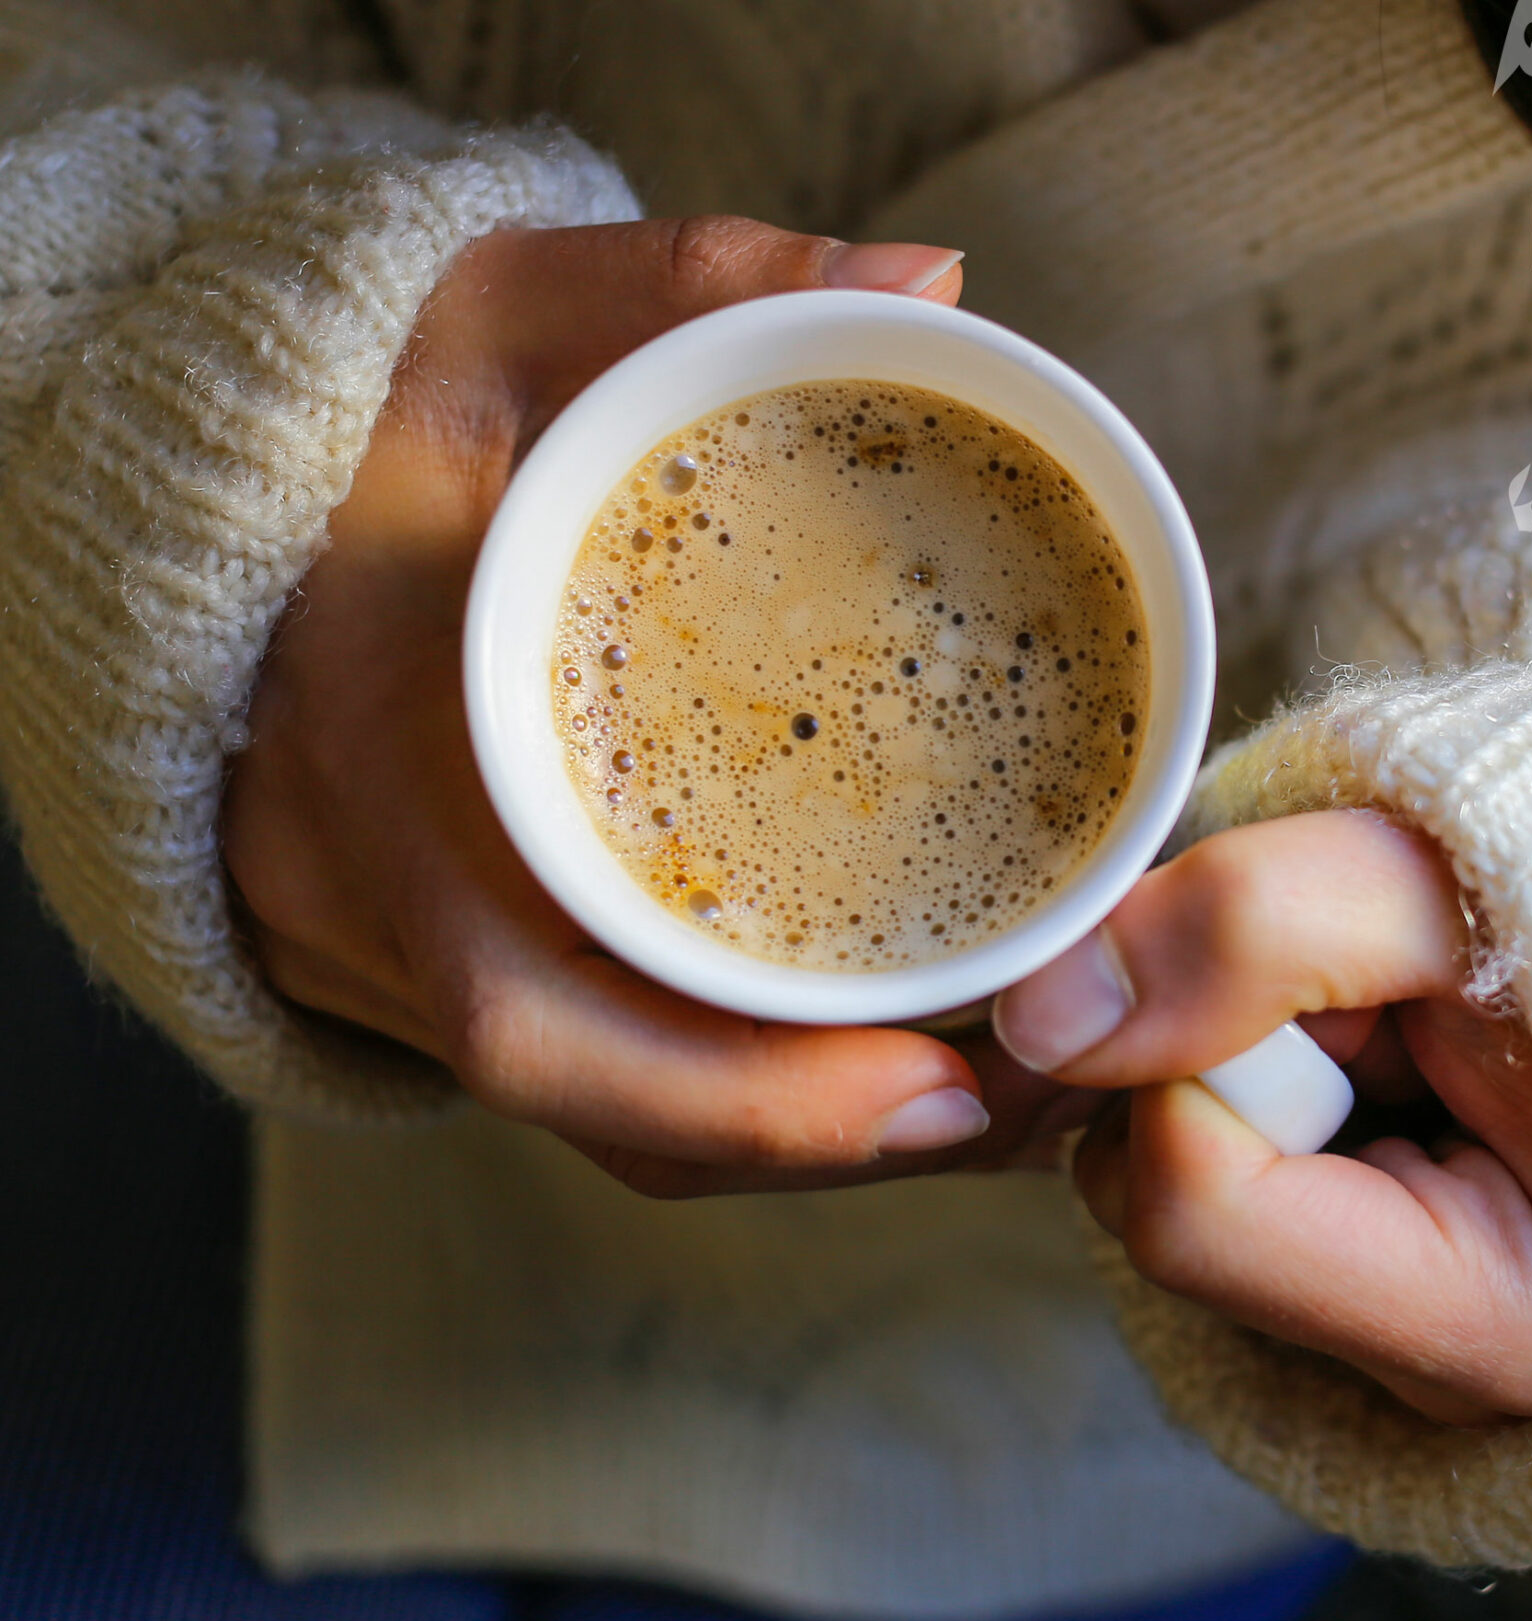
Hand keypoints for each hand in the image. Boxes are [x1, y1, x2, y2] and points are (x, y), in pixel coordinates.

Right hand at [223, 217, 1071, 1196]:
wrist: (213, 487)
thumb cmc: (361, 405)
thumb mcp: (511, 312)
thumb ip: (698, 287)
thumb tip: (930, 285)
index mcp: (387, 762)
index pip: (538, 1012)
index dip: (738, 1096)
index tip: (937, 1092)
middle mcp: (376, 899)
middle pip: (611, 1106)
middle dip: (826, 1136)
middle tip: (1030, 1104)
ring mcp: (396, 947)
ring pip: (613, 1110)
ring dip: (803, 1130)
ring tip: (1003, 1093)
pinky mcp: (448, 952)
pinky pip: (601, 1066)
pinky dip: (743, 1088)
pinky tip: (890, 1058)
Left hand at [991, 810, 1531, 1424]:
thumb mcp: (1441, 881)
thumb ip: (1252, 928)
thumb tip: (1045, 1015)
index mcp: (1513, 1331)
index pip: (1191, 1205)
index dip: (1211, 1047)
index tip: (1350, 984)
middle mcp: (1447, 1392)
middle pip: (1160, 1209)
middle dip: (1228, 1062)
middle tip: (1380, 1002)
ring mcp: (1399, 1357)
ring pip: (1167, 1194)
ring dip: (1241, 1066)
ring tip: (1393, 1024)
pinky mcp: (1357, 1300)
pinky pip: (1210, 1190)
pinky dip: (1256, 1093)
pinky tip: (1370, 1059)